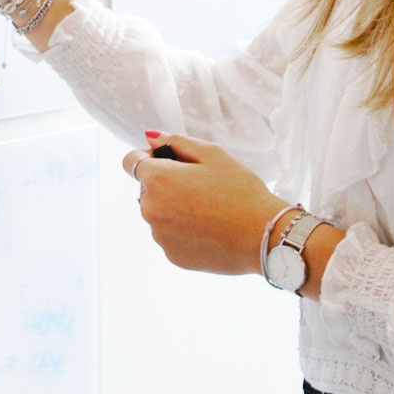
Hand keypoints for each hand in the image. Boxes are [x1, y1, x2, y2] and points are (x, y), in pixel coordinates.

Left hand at [125, 133, 286, 276]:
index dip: (147, 157)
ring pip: (158, 213)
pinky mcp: (172, 255)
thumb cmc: (241, 191)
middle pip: (146, 188)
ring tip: (208, 209)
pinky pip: (170, 235)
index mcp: (157, 180)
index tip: (169, 162)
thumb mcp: (212, 154)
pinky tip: (209, 229)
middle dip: (165, 184)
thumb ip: (175, 141)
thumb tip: (149, 137)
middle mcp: (150, 209)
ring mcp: (160, 235)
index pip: (130, 161)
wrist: (263, 236)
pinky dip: (183, 231)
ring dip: (173, 208)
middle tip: (200, 186)